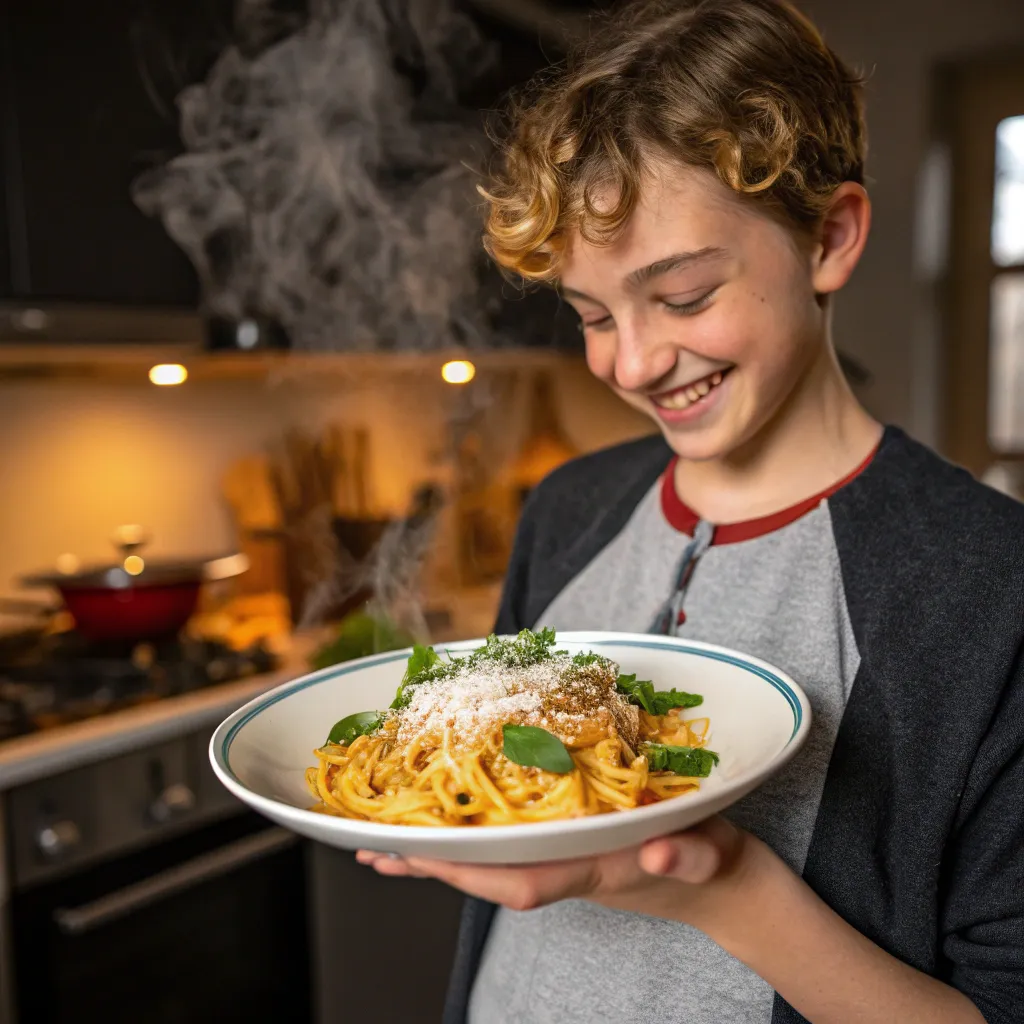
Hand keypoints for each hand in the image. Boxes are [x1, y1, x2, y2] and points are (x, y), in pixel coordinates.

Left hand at [357, 815, 759, 932]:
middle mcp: (566, 868)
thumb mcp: (708, 852)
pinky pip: (505, 848)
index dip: (472, 869)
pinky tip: (440, 832)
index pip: (523, 880)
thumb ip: (688, 853)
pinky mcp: (563, 847)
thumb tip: (662, 850)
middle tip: (375, 848)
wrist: (719, 883)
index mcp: (592, 869)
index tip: (426, 854)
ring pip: (489, 863)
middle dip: (434, 864)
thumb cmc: (711, 861)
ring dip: (437, 857)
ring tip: (381, 849)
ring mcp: (562, 859)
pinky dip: (467, 841)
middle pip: (489, 874)